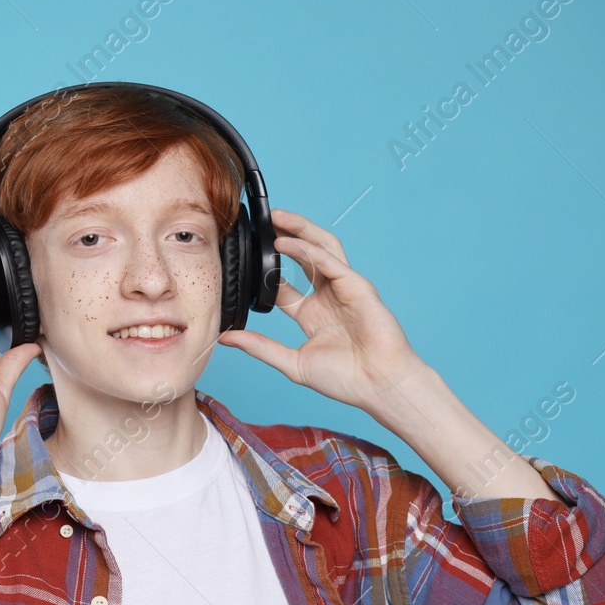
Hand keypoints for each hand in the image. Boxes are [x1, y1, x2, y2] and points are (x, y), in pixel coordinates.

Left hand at [215, 208, 425, 412]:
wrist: (379, 386)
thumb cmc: (347, 380)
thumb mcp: (293, 363)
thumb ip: (260, 347)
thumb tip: (225, 338)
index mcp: (313, 315)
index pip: (284, 285)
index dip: (266, 269)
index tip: (244, 258)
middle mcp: (329, 297)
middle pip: (305, 256)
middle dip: (286, 236)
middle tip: (262, 222)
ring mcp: (345, 289)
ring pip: (321, 248)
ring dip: (300, 230)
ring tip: (276, 218)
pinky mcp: (358, 287)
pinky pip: (330, 261)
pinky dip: (307, 249)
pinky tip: (286, 243)